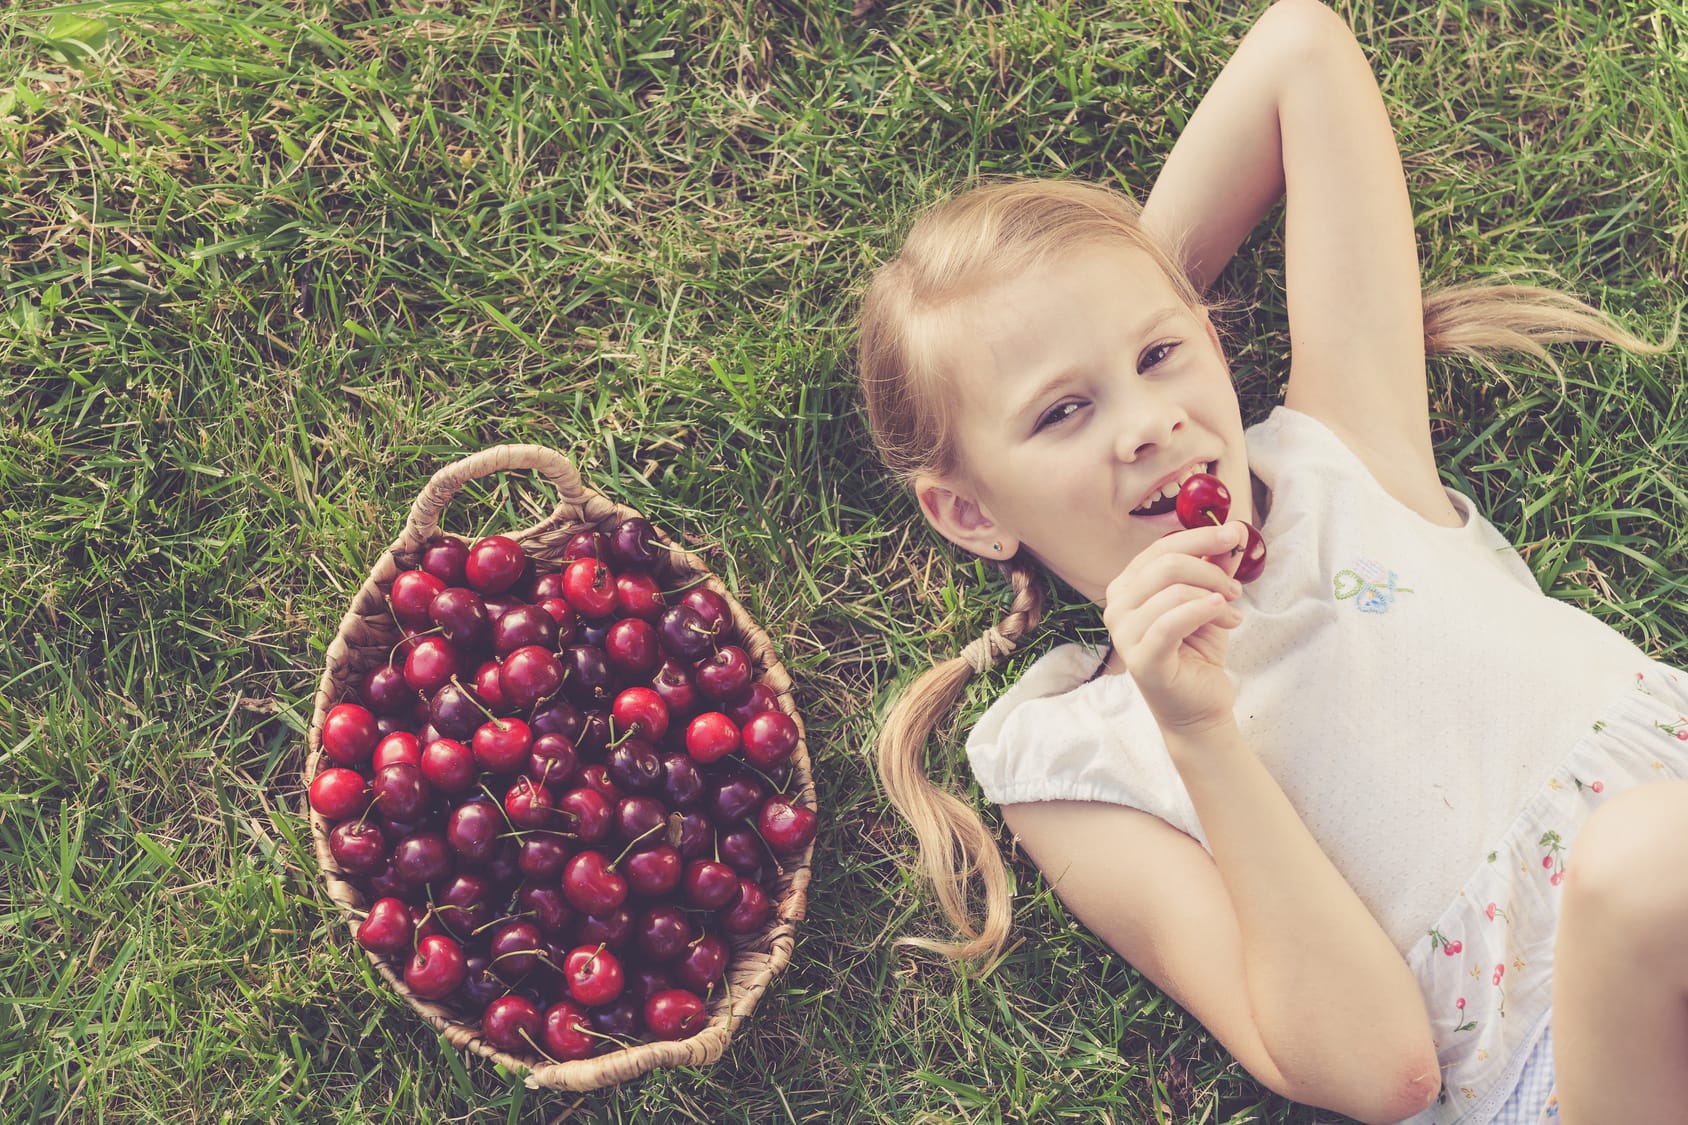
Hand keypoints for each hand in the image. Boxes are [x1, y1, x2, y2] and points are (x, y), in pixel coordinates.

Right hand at [1101, 521, 1247, 733]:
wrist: (1200, 706)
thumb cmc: (1198, 652)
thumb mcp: (1209, 600)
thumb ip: (1214, 567)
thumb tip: (1233, 532)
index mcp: (1127, 587)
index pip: (1160, 549)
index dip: (1199, 537)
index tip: (1234, 536)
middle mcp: (1117, 607)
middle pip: (1165, 564)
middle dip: (1210, 570)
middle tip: (1236, 589)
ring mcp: (1124, 635)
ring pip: (1171, 591)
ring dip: (1214, 596)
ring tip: (1233, 614)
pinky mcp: (1141, 659)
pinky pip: (1170, 623)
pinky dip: (1202, 611)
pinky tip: (1224, 614)